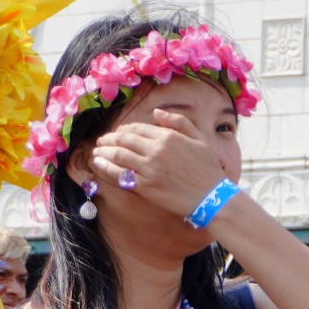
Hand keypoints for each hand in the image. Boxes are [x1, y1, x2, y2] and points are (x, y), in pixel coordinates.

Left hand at [89, 106, 229, 222]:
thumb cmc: (207, 167)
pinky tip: (99, 164)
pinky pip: (119, 174)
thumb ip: (179, 122)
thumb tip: (157, 112)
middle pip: (124, 140)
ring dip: (104, 151)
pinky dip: (106, 168)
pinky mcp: (144, 186)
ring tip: (97, 151)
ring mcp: (148, 168)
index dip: (124, 129)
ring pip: (118, 155)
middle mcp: (156, 150)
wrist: (211, 196)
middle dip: (109, 139)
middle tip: (101, 141)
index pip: (138, 128)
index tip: (117, 132)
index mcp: (169, 136)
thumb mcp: (199, 138)